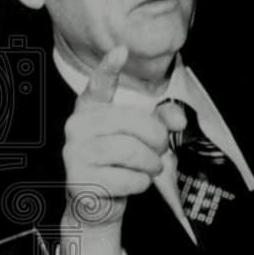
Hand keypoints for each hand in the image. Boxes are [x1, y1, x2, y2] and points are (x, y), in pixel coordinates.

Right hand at [62, 45, 185, 227]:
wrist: (98, 204)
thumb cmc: (121, 164)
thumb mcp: (141, 138)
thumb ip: (161, 121)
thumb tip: (178, 120)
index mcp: (91, 110)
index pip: (98, 85)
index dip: (109, 68)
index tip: (121, 51)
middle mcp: (77, 127)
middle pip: (132, 123)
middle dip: (157, 139)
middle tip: (159, 151)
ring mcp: (74, 153)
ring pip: (131, 151)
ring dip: (151, 163)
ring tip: (151, 168)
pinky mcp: (80, 180)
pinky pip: (128, 178)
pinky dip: (141, 183)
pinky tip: (134, 183)